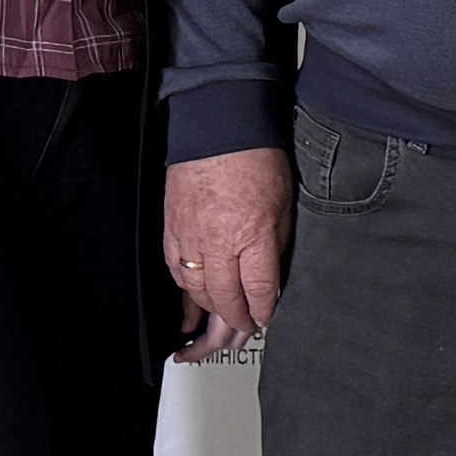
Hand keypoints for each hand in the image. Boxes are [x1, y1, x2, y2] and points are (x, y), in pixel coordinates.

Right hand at [164, 149, 289, 357]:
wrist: (218, 125)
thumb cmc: (256, 157)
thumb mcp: (284, 205)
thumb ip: (277, 247)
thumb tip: (272, 280)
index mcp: (252, 234)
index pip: (258, 291)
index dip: (262, 312)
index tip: (265, 319)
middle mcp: (217, 240)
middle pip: (224, 299)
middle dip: (236, 321)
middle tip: (244, 329)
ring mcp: (190, 236)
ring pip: (196, 290)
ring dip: (210, 309)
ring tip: (220, 320)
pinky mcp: (172, 229)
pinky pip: (176, 271)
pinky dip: (186, 289)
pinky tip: (193, 299)